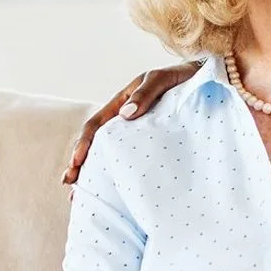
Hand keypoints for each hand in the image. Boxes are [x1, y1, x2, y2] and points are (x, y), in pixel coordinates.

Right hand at [63, 62, 201, 185]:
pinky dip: (117, 172)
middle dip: (80, 163)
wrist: (201, 80)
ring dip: (94, 171)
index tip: (76, 163)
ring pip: (108, 153)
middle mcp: (123, 120)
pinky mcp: (148, 141)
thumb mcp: (161, 79)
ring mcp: (134, 132)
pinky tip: (113, 189)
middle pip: (96, 143)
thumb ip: (146, 94)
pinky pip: (129, 157)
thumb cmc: (180, 77)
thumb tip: (126, 114)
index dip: (84, 144)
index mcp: (121, 103)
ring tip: (82, 194)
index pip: (96, 126)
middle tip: (70, 185)